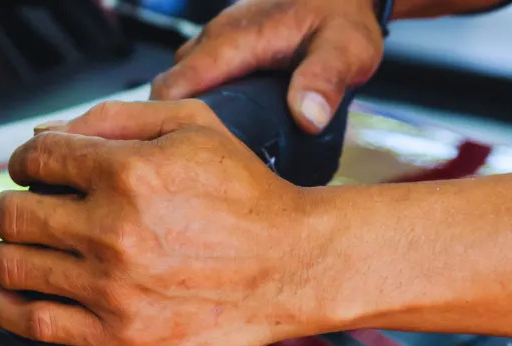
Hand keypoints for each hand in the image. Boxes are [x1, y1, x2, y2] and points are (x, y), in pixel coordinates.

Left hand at [0, 100, 339, 345]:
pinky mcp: (119, 336)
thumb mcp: (193, 127)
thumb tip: (44, 135)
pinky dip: (7, 309)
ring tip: (12, 253)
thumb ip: (115, 119)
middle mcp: (113, 230)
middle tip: (14, 213)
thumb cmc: (246, 196)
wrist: (291, 267)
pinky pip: (34, 324)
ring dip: (0, 256)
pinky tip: (5, 297)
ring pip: (12, 268)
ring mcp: (113, 288)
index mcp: (128, 173)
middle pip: (12, 215)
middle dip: (4, 208)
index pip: (35, 158)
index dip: (23, 162)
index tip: (30, 172)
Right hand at [150, 0, 384, 133]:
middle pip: (167, 89)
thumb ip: (324, 79)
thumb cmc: (340, 16)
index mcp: (236, 40)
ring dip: (180, 114)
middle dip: (167, 124)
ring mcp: (214, 41)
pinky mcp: (220, 48)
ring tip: (200, 151)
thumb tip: (306, 117)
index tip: (175, 155)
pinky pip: (192, 77)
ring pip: (177, 83)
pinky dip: (193, 103)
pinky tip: (214, 128)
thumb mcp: (346, 49)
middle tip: (188, 164)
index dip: (165, 122)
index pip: (175, 86)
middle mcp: (216, 37)